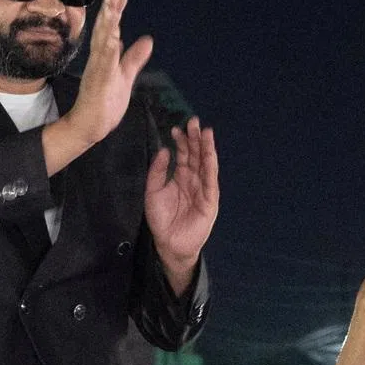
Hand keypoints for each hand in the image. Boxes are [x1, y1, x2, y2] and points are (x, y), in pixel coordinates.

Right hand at [66, 0, 152, 146]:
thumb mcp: (126, 76)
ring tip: (112, 10)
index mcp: (105, 58)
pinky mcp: (98, 85)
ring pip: (102, 45)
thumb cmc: (106, 101)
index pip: (111, 30)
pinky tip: (112, 40)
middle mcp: (98, 61)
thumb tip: (147, 39)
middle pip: (104, 32)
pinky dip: (107, 53)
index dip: (115, 12)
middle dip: (109, 12)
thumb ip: (134, 57)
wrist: (90, 125)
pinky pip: (103, 67)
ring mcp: (97, 71)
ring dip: (107, 27)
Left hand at [146, 115, 219, 294]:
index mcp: (181, 177)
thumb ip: (158, 171)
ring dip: (206, 147)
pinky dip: (211, 165)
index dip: (181, 141)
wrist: (169, 243)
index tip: (176, 127)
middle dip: (195, 138)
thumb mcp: (153, 191)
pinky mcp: (210, 200)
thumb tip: (165, 150)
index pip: (184, 155)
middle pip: (196, 155)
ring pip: (205, 164)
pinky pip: (211, 180)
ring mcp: (203, 189)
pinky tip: (209, 153)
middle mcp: (194, 180)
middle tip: (193, 121)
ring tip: (204, 131)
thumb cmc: (161, 219)